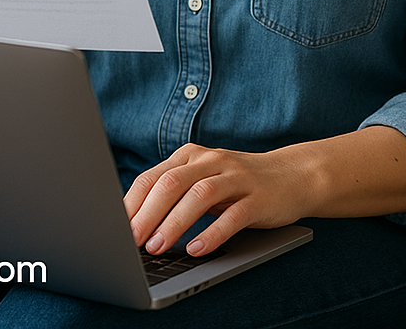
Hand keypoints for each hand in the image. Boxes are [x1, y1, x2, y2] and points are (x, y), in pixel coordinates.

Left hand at [123, 128, 405, 257]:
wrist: (292, 176)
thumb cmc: (236, 184)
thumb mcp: (202, 180)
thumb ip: (174, 194)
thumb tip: (134, 224)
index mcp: (191, 156)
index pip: (153, 176)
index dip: (131, 202)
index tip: (113, 228)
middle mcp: (211, 160)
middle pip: (172, 182)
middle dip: (147, 213)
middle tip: (130, 241)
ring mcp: (236, 177)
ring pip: (199, 195)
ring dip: (174, 222)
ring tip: (157, 247)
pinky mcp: (257, 197)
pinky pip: (233, 215)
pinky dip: (212, 233)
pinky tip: (197, 250)